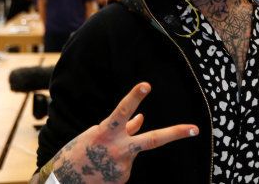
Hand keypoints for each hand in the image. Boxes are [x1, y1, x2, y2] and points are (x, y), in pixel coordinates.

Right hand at [45, 82, 197, 183]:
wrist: (63, 182)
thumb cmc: (79, 152)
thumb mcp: (96, 134)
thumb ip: (122, 127)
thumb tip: (142, 119)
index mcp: (106, 133)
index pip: (122, 111)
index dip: (134, 97)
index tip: (146, 85)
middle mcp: (118, 150)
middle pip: (152, 140)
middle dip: (175, 133)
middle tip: (196, 129)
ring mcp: (123, 166)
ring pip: (132, 152)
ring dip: (121, 153)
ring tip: (100, 160)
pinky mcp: (123, 178)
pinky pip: (125, 165)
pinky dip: (116, 165)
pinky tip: (101, 170)